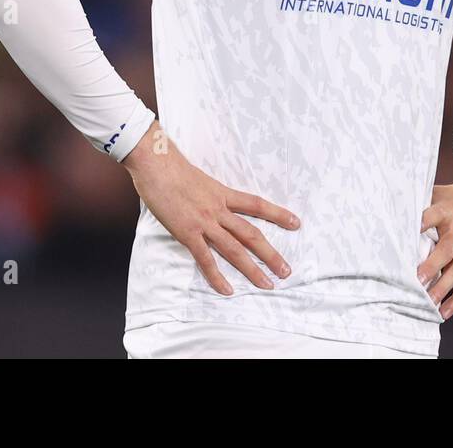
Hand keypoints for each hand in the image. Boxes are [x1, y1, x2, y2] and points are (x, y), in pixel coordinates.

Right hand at [122, 121, 300, 295]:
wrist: (156, 163)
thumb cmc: (172, 168)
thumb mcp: (200, 179)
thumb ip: (209, 193)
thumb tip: (211, 201)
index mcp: (223, 193)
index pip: (257, 205)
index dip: (278, 214)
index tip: (296, 223)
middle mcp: (219, 209)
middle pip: (252, 234)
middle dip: (271, 254)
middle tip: (286, 270)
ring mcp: (204, 222)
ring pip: (235, 249)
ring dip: (252, 269)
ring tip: (267, 284)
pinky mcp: (187, 233)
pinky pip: (205, 259)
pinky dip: (216, 276)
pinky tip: (227, 290)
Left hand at [418, 182, 452, 320]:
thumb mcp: (443, 193)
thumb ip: (422, 199)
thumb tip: (392, 203)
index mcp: (447, 211)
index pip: (432, 217)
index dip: (421, 224)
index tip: (409, 234)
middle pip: (446, 250)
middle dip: (432, 266)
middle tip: (417, 280)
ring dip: (442, 288)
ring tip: (428, 302)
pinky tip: (446, 311)